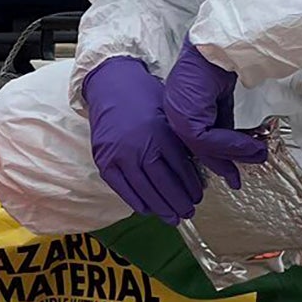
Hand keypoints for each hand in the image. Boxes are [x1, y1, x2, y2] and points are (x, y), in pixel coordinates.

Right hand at [82, 56, 203, 223]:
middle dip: (178, 202)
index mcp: (160, 134)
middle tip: (188, 212)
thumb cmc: (144, 97)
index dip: (191, 187)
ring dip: (160, 207)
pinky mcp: (104, 159)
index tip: (198, 196)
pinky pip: (121, 188)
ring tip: (172, 217)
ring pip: (144, 190)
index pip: (180, 169)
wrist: (111, 84)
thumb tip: (195, 170)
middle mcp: (139, 146)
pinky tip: (147, 209)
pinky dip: (135, 201)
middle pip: (163, 184)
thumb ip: (180, 141)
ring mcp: (119, 155)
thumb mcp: (170, 114)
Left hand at [162, 39, 268, 188]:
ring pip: (202, 146)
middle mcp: (172, 111)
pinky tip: (250, 145)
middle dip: (222, 163)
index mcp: (179, 108)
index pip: (195, 142)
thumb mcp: (222, 102)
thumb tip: (236, 147)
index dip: (215, 160)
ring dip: (233, 153)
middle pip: (197, 148)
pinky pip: (207, 138)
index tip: (231, 174)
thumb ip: (223, 125)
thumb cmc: (219, 63)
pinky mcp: (185, 111)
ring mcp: (176, 112)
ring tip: (257, 155)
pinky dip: (231, 143)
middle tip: (238, 178)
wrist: (221, 43)